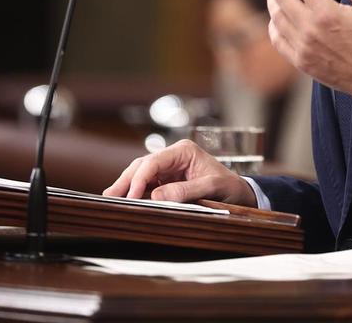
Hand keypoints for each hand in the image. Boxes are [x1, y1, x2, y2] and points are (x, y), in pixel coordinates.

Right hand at [102, 140, 256, 205]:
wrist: (242, 194)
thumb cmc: (230, 187)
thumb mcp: (212, 188)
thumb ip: (185, 191)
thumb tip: (157, 196)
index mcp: (184, 151)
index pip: (154, 162)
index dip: (139, 178)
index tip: (131, 196)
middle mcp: (174, 156)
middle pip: (143, 165)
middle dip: (126, 180)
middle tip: (110, 196)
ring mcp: (170, 168)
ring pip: (142, 174)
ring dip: (127, 186)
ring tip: (111, 199)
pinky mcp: (168, 180)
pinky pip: (148, 185)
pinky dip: (136, 192)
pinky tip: (125, 201)